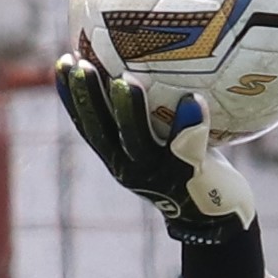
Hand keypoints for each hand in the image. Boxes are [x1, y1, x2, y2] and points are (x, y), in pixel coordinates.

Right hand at [56, 50, 256, 244]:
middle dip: (88, 99)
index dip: (71, 96)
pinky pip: (188, 148)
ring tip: (126, 80)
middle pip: (102, 133)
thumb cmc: (187, 169)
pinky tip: (193, 100)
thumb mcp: (159, 144)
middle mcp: (131, 168)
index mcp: (117, 157)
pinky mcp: (190, 177)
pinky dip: (190, 124)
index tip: (63, 62)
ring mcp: (159, 175)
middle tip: (82, 64)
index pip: (86, 124)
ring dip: (129, 111)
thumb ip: (149, 115)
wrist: (214, 217)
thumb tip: (141, 60)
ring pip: (137, 142)